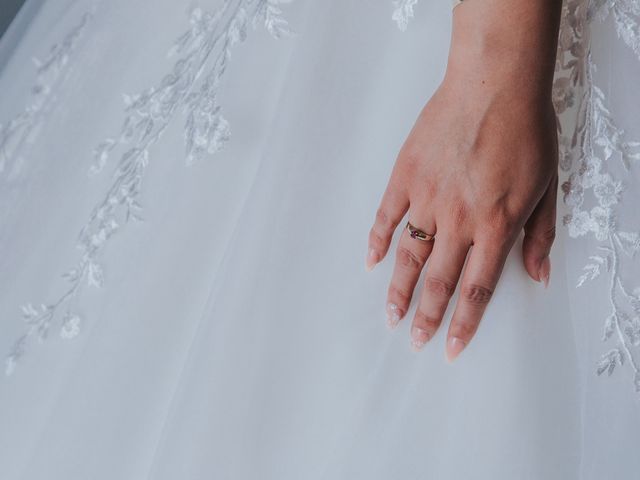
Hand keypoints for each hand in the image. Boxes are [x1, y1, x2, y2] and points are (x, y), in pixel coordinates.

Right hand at [366, 0, 561, 360]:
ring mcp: (427, 198)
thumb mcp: (548, 185)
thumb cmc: (524, 130)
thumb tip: (536, 275)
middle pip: (438, 281)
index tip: (450, 348)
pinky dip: (375, 240)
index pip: (476, 288)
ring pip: (408, 255)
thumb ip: (540, 235)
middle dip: (426, 317)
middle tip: (414, 340)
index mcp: (495, 225)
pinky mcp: (405, 176)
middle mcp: (458, 220)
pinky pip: (385, 216)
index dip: (463, 324)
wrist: (494, 84)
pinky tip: (369, 261)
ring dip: (397, 289)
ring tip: (389, 314)